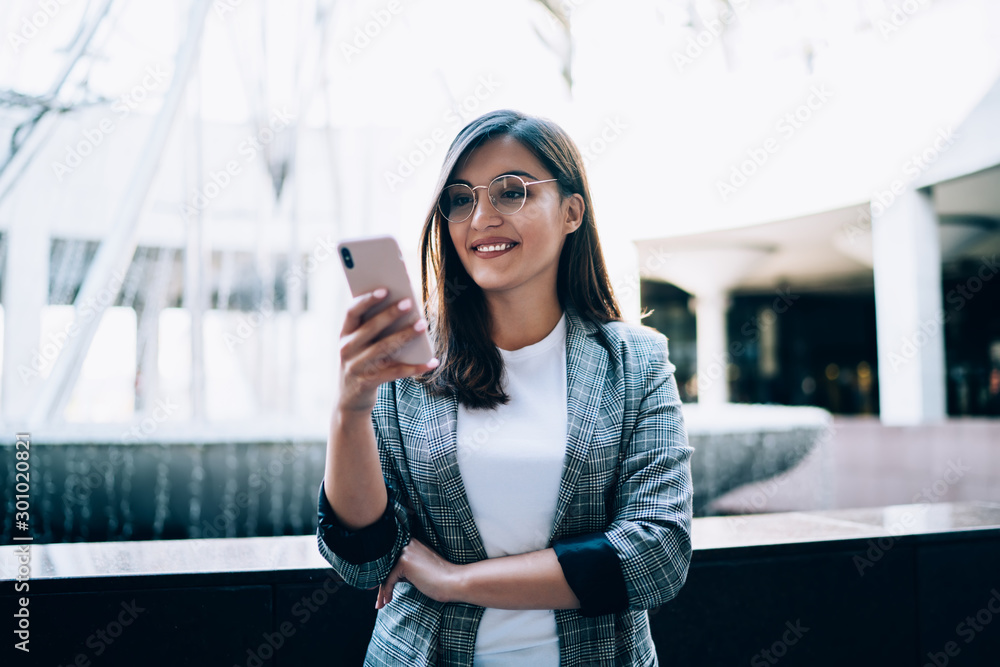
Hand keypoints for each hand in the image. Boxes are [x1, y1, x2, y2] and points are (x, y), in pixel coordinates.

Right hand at [337, 289, 438, 412]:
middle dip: (390, 314)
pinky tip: (431, 362)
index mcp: (344, 334)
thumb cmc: (361, 363)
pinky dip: (415, 368)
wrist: (349, 401)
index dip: (366, 299)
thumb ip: (372, 328)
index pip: (352, 312)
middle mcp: (347, 349)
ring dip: (405, 335)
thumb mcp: (359, 346)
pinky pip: (395, 372)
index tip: (384, 289)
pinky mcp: (368, 382)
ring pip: (384, 347)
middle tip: (409, 302)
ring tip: (423, 325)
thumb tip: (404, 309)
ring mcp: (356, 367)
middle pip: (370, 328)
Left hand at [376, 538, 461, 608]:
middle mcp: (408, 543)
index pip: (393, 558)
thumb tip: (388, 577)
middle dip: (381, 583)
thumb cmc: (440, 579)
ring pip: (386, 572)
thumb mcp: (421, 568)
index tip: (379, 588)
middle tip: (378, 598)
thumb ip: (407, 567)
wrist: (453, 582)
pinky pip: (389, 579)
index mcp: (413, 542)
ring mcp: (406, 551)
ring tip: (380, 603)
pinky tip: (387, 601)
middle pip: (387, 564)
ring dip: (381, 590)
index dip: (385, 573)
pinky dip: (386, 591)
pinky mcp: (404, 562)